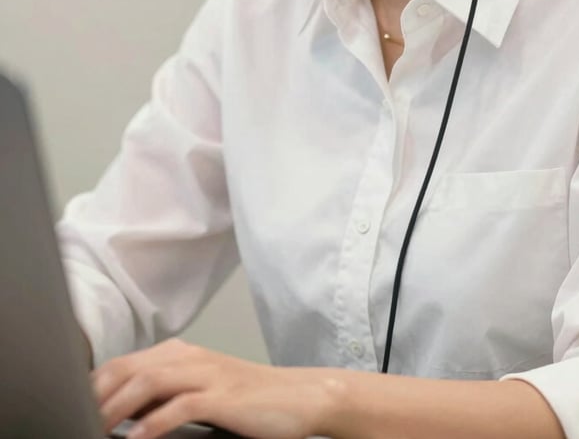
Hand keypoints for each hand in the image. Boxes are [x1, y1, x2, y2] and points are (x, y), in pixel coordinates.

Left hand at [91, 337, 342, 438]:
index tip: (72, 408)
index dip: (93, 385)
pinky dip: (152, 425)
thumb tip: (123, 414)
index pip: (123, 363)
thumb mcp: (202, 391)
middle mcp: (190, 357)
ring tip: (95, 430)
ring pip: (148, 382)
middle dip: (96, 396)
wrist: (300, 397)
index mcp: (181, 354)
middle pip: (128, 369)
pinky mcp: (223, 396)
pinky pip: (179, 406)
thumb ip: (166, 396)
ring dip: (115, 409)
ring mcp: (207, 373)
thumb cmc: (251, 400)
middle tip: (73, 419)